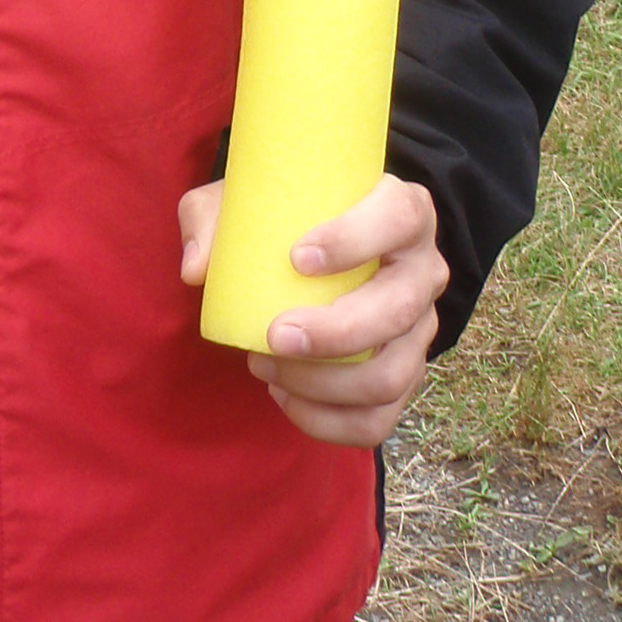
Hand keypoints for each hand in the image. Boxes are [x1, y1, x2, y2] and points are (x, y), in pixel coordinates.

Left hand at [178, 171, 446, 448]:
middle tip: (274, 335)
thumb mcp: (246, 199)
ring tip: (266, 367)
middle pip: (399, 308)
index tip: (297, 258)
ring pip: (393, 374)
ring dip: (327, 384)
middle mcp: (424, 269)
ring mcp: (421, 327)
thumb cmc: (286, 215)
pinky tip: (284, 398)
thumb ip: (211, 219)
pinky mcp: (406, 374)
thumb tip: (197, 270)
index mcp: (405, 210)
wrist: (321, 249)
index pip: (398, 218)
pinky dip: (330, 422)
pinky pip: (380, 419)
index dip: (355, 240)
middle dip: (336, 332)